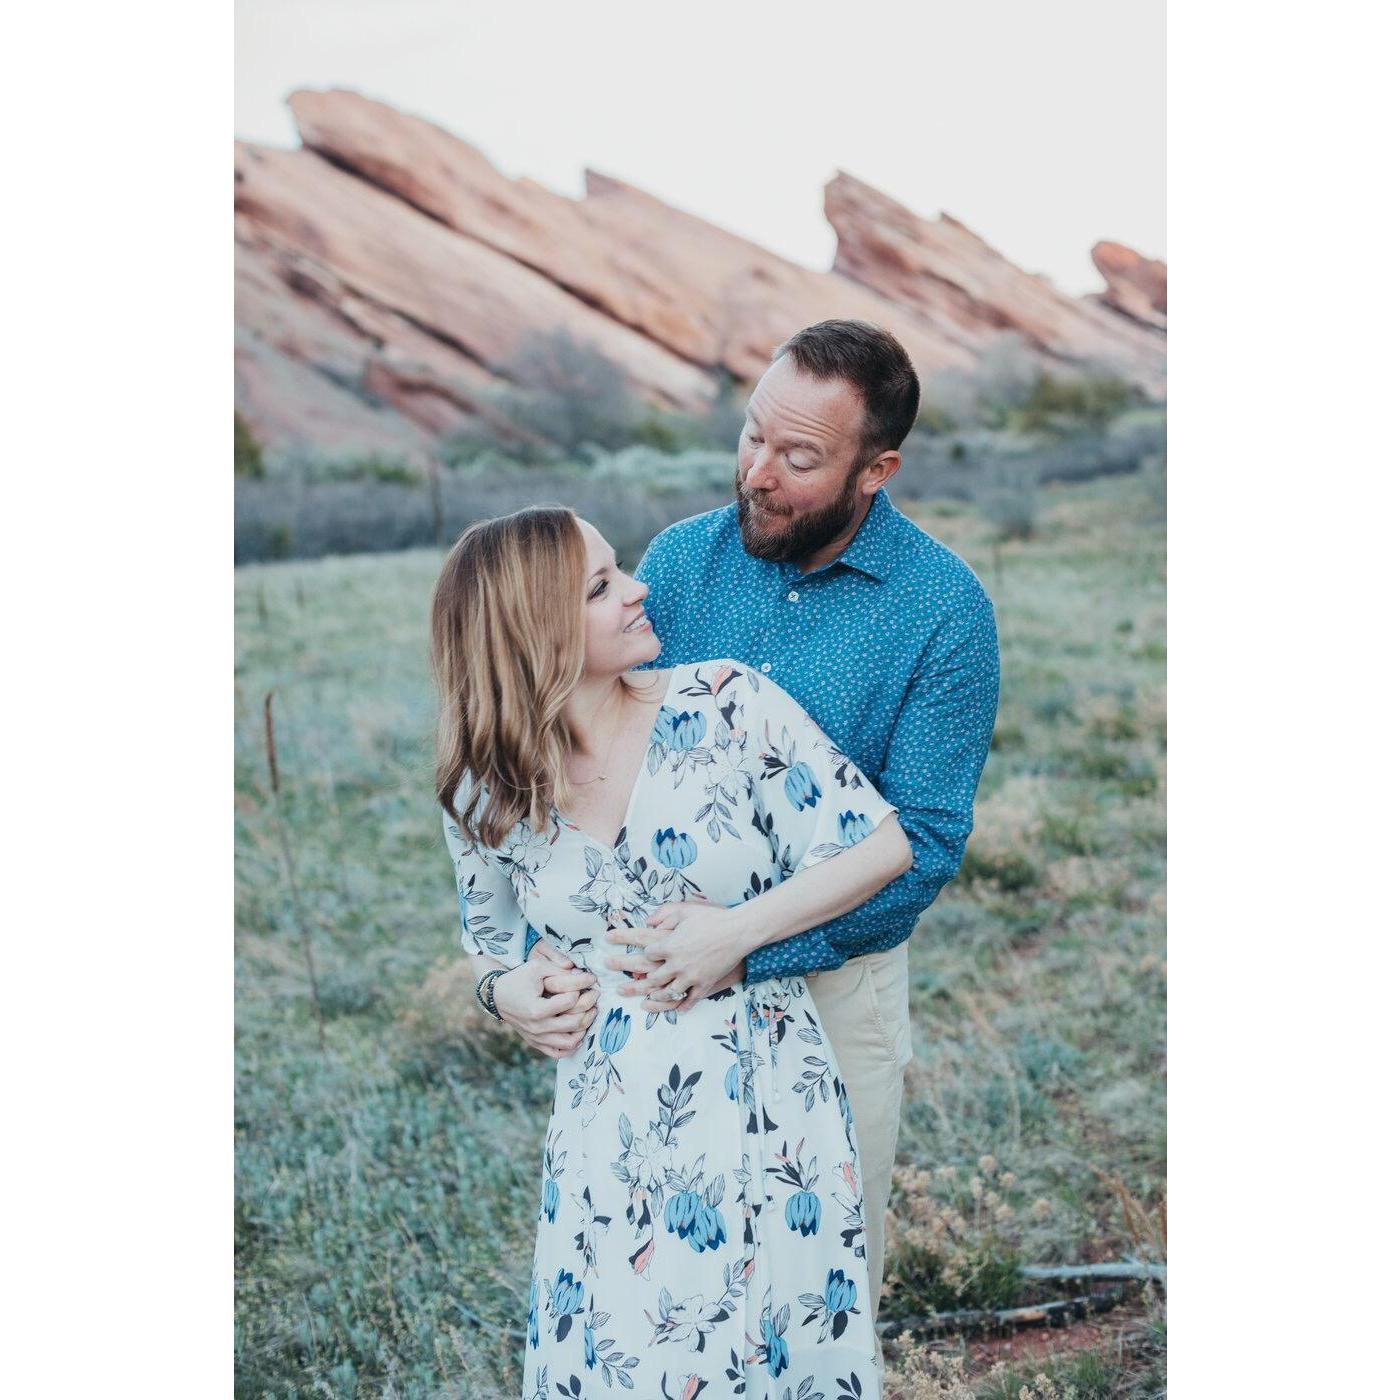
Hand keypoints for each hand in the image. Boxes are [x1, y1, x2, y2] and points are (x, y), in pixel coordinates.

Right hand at [490, 942, 599, 1058]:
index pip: (570, 1001)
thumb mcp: (538, 967)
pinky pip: (559, 1053)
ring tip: (589, 1013)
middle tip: (594, 996)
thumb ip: (561, 971)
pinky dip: (572, 1045)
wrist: (498, 996)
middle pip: (574, 1023)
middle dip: (589, 1007)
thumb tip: (587, 977)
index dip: (582, 987)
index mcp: (537, 1009)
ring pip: (570, 1042)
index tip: (588, 980)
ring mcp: (537, 1038)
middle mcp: (537, 1027)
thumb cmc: (519, 979)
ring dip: (585, 1027)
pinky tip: (578, 1031)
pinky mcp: (536, 1044)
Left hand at [603, 903, 750, 1012]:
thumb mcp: (685, 911)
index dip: (644, 953)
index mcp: (669, 945)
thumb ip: (665, 915)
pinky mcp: (704, 984)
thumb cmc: (712, 918)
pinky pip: (690, 999)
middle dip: (636, 982)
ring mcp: (690, 977)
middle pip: (651, 977)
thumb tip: (648, 921)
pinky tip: (676, 1009)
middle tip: (623, 986)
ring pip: (667, 992)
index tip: (645, 954)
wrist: (738, 931)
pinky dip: (682, 1006)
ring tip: (646, 1000)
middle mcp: (676, 964)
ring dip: (655, 997)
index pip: (648, 953)